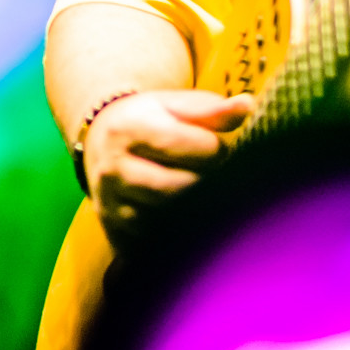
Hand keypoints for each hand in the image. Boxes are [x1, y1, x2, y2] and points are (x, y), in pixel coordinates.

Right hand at [82, 89, 253, 238]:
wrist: (101, 142)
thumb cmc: (149, 121)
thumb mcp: (174, 106)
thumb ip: (212, 109)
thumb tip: (248, 105)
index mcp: (129, 129)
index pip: (192, 146)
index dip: (217, 150)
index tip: (217, 149)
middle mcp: (114, 168)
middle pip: (182, 186)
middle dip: (209, 182)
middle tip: (213, 175)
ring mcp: (112, 204)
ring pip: (171, 219)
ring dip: (197, 209)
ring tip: (202, 193)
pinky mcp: (115, 232)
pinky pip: (158, 243)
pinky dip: (178, 234)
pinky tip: (185, 215)